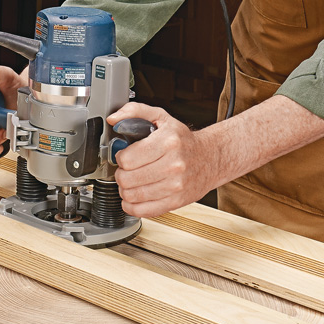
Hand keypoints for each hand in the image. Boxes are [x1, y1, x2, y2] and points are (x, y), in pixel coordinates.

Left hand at [107, 103, 217, 217]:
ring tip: (132, 183)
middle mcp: (173, 165)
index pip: (127, 159)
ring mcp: (175, 186)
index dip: (120, 158)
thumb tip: (113, 119)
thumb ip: (135, 112)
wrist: (210, 158)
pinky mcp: (175, 202)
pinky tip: (135, 197)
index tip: (125, 157)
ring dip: (125, 190)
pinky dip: (132, 206)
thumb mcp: (161, 118)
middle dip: (121, 174)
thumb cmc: (183, 141)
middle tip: (127, 170)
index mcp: (168, 142)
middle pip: (127, 179)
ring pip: (132, 196)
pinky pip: (143, 211)